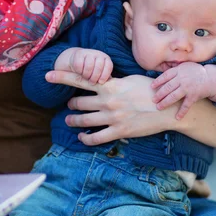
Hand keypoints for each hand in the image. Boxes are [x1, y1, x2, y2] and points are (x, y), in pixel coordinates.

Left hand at [45, 71, 180, 144]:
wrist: (167, 108)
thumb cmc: (151, 90)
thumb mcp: (130, 79)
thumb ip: (113, 81)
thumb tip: (102, 79)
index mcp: (109, 85)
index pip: (80, 78)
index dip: (61, 77)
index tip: (47, 76)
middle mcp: (107, 101)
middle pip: (79, 103)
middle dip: (72, 105)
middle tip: (70, 106)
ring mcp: (112, 117)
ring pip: (83, 121)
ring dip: (74, 121)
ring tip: (70, 121)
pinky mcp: (118, 131)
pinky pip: (96, 138)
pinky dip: (85, 139)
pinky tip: (82, 138)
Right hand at [54, 48, 112, 84]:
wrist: (77, 60)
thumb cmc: (91, 70)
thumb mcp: (99, 74)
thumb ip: (104, 78)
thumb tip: (110, 86)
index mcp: (106, 59)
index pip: (108, 66)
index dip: (105, 75)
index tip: (100, 82)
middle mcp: (99, 54)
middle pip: (99, 67)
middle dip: (95, 77)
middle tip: (91, 82)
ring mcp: (89, 52)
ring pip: (89, 66)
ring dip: (86, 75)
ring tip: (86, 78)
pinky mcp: (79, 53)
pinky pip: (79, 65)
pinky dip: (79, 71)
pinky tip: (80, 72)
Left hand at [152, 62, 212, 119]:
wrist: (210, 78)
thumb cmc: (195, 72)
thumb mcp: (184, 66)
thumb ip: (174, 68)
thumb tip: (161, 72)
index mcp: (179, 71)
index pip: (165, 76)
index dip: (158, 82)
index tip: (151, 87)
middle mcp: (182, 79)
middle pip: (168, 87)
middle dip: (159, 94)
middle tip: (153, 100)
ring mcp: (188, 88)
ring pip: (174, 96)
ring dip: (165, 103)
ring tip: (159, 107)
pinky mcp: (194, 96)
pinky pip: (186, 105)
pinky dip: (182, 112)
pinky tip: (177, 117)